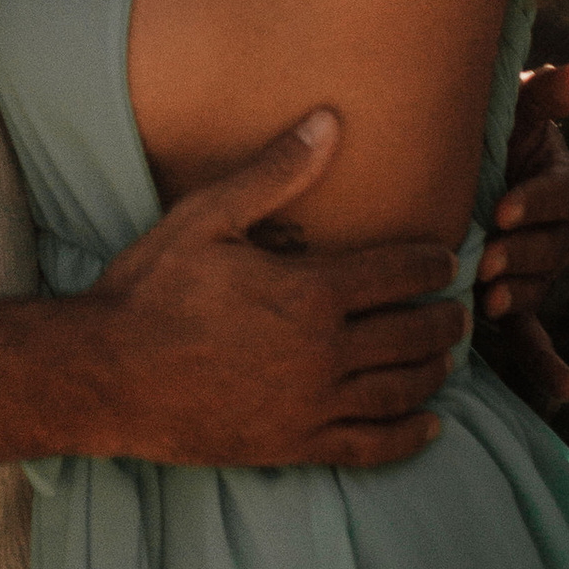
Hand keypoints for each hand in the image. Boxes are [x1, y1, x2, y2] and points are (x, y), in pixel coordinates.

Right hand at [83, 112, 464, 471]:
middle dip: (445, 319)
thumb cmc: (152, 289)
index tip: (448, 258)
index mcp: (311, 292)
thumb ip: (277, 172)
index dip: (431, 263)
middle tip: (461, 308)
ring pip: (400, 390)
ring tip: (449, 357)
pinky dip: (408, 437)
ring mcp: (312, 405)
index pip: (397, 273)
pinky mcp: (295, 446)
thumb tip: (330, 121)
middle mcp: (325, 352)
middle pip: (412, 334)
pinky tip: (430, 427)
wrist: (107, 375)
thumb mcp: (208, 216)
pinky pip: (371, 447)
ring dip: (434, 371)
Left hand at [474, 60, 568, 409]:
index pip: (565, 195)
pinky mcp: (515, 300)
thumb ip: (541, 96)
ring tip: (492, 299)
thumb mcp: (509, 108)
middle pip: (556, 248)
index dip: (536, 204)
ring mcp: (539, 269)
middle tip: (486, 260)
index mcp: (564, 183)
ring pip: (540, 287)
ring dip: (522, 295)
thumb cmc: (483, 128)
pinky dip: (546, 364)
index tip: (503, 209)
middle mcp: (560, 230)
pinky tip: (563, 390)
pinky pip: (536, 338)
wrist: (452, 163)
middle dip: (523, 255)